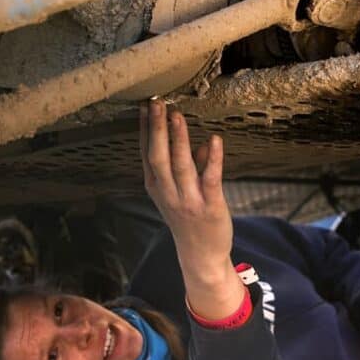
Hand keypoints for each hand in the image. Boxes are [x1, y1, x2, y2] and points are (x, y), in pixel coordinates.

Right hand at [139, 101, 241, 319]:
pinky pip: (210, 180)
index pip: (146, 153)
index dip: (146, 129)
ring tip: (176, 115)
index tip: (145, 105)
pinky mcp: (210, 207)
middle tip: (156, 103)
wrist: (201, 256)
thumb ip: (190, 166)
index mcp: (156, 187)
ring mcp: (188, 201)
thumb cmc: (189, 219)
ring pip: (180, 166)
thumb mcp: (179, 192)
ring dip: (178, 139)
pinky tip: (214, 140)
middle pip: (158, 157)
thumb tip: (202, 145)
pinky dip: (212, 159)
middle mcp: (168, 193)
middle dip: (156, 129)